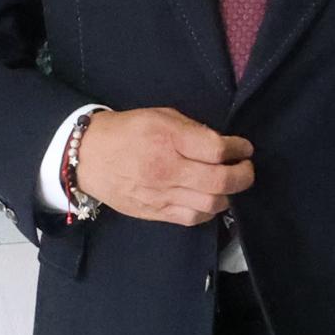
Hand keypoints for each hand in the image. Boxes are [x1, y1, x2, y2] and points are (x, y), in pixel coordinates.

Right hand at [75, 106, 252, 224]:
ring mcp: (161, 196)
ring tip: (228, 184)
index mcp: (168, 139)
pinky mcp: (156, 213)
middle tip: (246, 169)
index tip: (244, 147)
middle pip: (220, 181)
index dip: (238, 149)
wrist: (89, 157)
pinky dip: (209, 211)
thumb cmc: (128, 131)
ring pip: (211, 204)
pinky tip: (210, 199)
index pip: (216, 149)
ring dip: (228, 195)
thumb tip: (222, 144)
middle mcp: (167, 170)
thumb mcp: (161, 116)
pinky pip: (193, 218)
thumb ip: (192, 130)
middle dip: (243, 176)